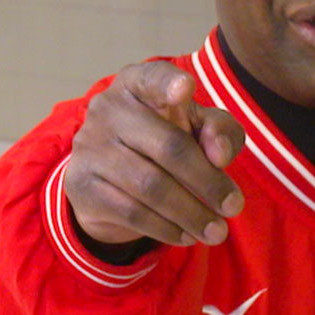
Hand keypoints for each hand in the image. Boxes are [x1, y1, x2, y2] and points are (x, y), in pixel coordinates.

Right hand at [63, 61, 245, 249]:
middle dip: (207, 182)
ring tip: (216, 233)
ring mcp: (89, 146)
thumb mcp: (195, 127)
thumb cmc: (162, 140)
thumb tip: (221, 155)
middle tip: (233, 208)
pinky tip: (186, 236)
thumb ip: (218, 130)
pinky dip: (165, 228)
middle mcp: (107, 109)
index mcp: (137, 84)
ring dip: (190, 214)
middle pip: (168, 147)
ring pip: (150, 186)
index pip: (153, 78)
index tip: (186, 90)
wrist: (105, 178)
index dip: (169, 84)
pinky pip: (131, 212)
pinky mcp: (81, 184)